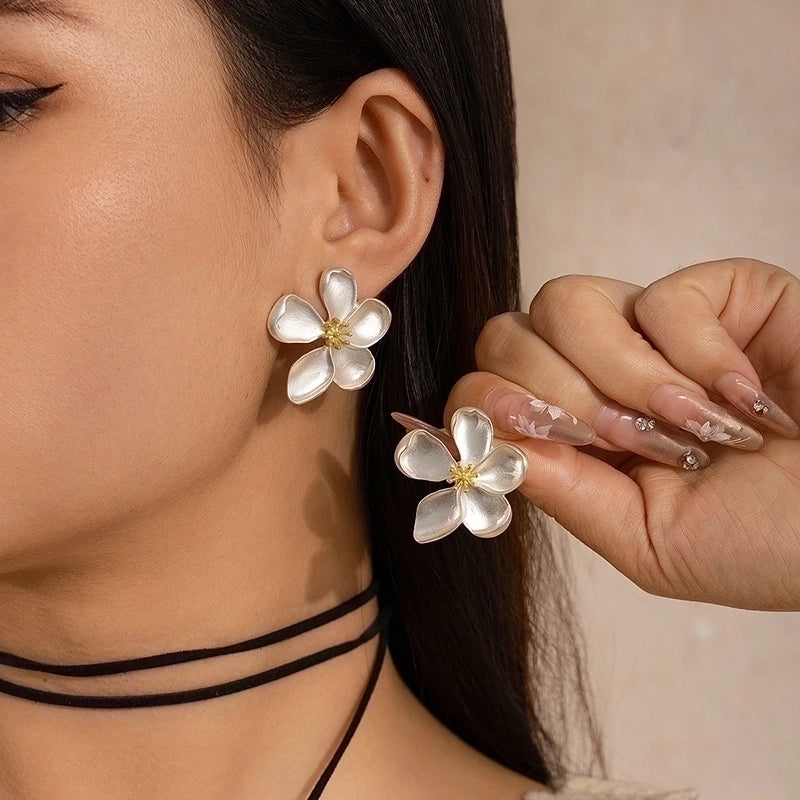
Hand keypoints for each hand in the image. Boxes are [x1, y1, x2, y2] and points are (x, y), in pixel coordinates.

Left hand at [445, 258, 799, 610]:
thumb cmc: (771, 540)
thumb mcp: (647, 541)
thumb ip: (562, 492)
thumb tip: (481, 445)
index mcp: (575, 434)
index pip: (482, 388)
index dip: (488, 406)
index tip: (538, 437)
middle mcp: (599, 374)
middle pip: (506, 336)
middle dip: (562, 399)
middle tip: (635, 444)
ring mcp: (651, 329)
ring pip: (564, 304)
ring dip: (625, 379)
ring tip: (692, 427)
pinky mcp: (716, 293)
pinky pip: (660, 298)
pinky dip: (700, 359)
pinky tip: (747, 399)